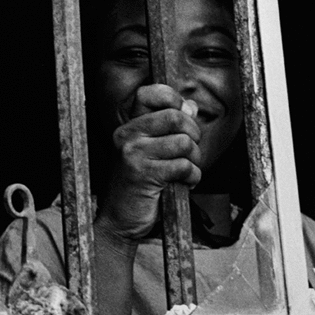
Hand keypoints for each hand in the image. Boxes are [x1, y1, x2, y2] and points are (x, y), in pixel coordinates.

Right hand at [97, 84, 201, 240]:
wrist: (118, 221)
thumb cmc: (137, 187)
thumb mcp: (149, 152)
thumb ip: (170, 127)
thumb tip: (190, 105)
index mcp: (128, 127)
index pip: (149, 93)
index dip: (172, 98)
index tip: (182, 116)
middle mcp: (127, 135)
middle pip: (176, 116)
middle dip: (194, 135)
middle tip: (191, 151)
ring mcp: (134, 154)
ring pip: (184, 142)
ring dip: (195, 160)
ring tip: (186, 171)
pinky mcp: (144, 174)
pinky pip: (184, 166)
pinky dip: (192, 177)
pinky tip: (183, 184)